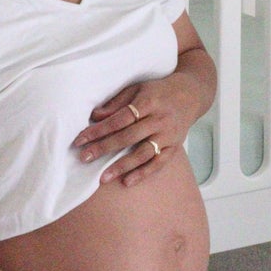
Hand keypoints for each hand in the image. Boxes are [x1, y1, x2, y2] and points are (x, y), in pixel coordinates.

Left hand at [72, 73, 205, 187]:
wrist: (190, 95)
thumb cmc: (159, 91)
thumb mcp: (137, 89)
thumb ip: (116, 103)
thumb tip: (94, 116)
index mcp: (148, 102)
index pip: (119, 119)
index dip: (99, 130)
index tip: (80, 140)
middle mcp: (159, 120)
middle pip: (128, 137)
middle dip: (104, 148)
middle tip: (84, 158)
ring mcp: (168, 135)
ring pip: (143, 154)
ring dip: (122, 166)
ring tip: (103, 177)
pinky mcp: (174, 147)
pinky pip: (158, 163)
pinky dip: (143, 173)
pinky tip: (127, 181)